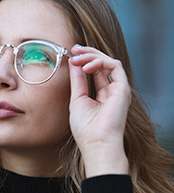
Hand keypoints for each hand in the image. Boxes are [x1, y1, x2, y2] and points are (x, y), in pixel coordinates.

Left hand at [69, 45, 130, 177]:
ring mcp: (118, 89)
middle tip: (74, 49)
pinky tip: (87, 66)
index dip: (84, 60)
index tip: (71, 53)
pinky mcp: (123, 88)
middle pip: (102, 64)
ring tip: (77, 57)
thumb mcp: (77, 99)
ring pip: (108, 61)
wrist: (96, 143)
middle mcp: (111, 90)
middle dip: (87, 53)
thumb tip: (74, 62)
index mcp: (101, 94)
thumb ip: (78, 80)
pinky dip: (100, 61)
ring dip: (92, 55)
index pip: (94, 71)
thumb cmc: (85, 128)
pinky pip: (114, 66)